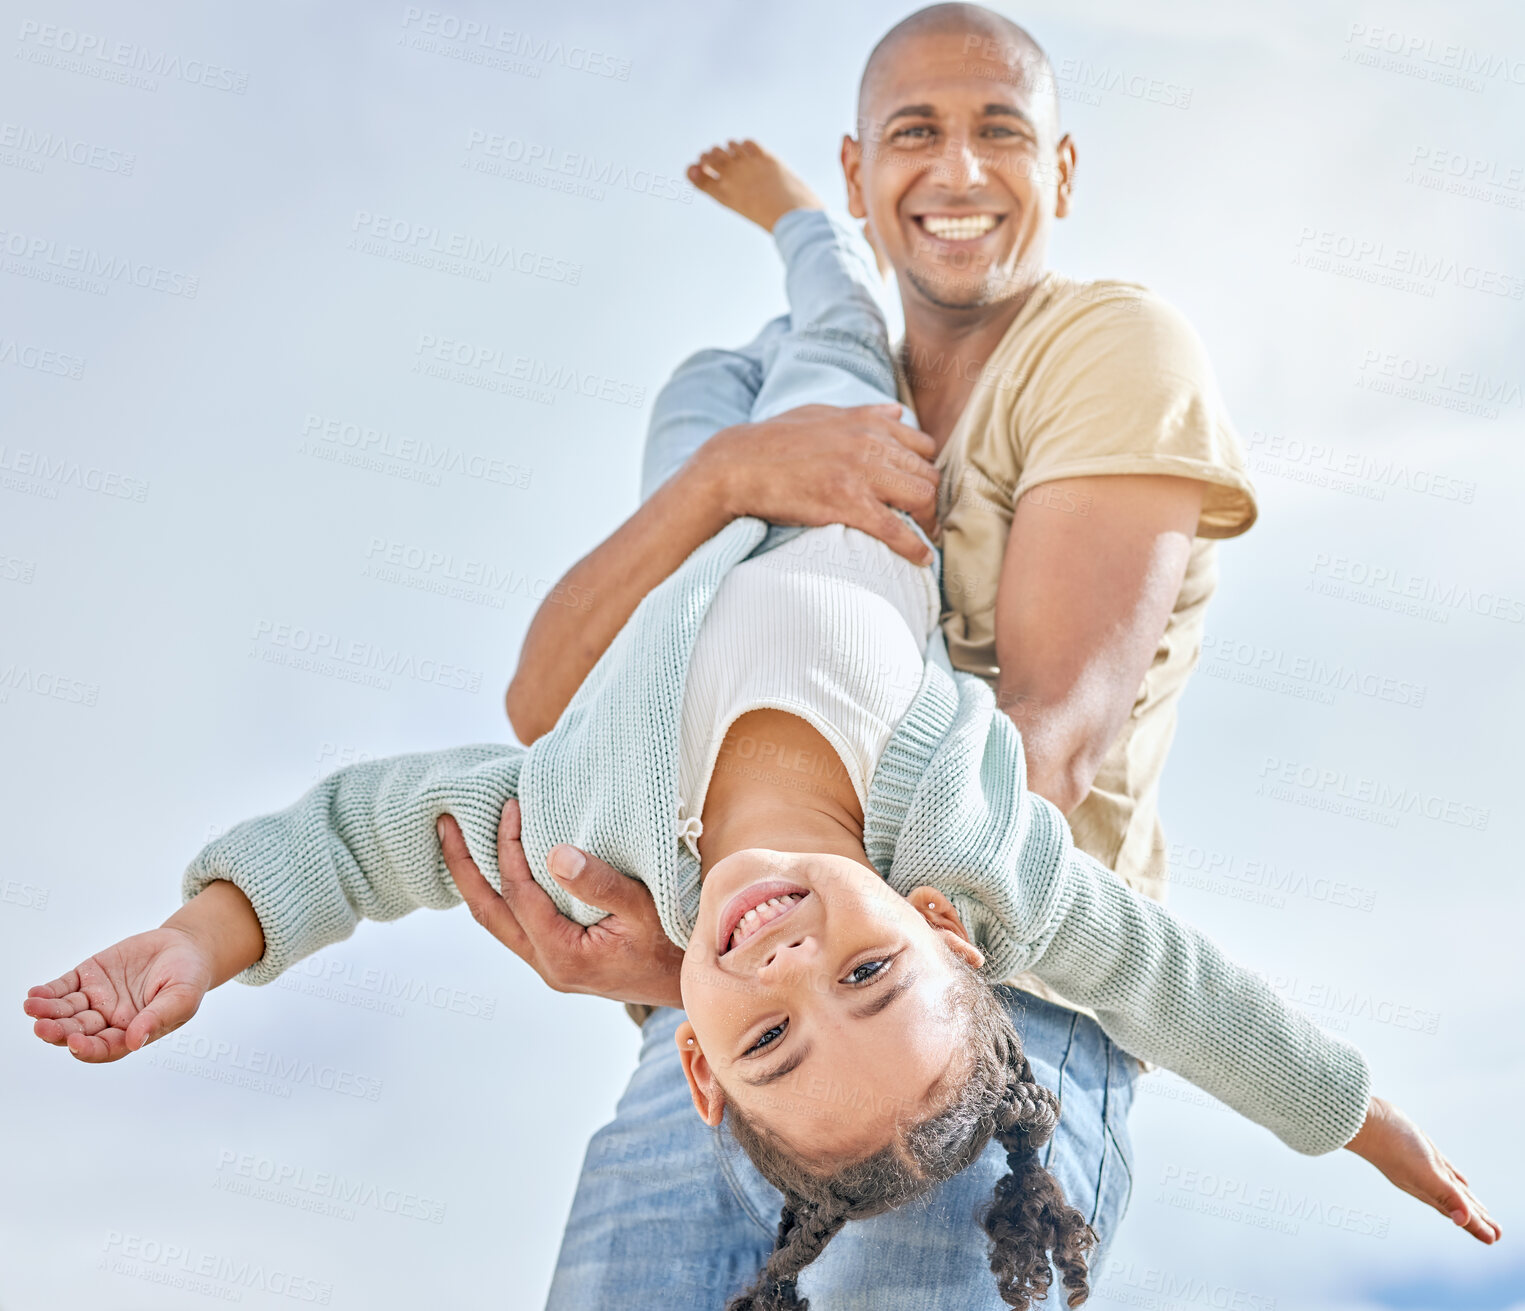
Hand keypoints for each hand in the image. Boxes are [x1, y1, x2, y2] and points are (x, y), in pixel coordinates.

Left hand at [24, 928, 214, 1061]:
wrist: (185, 946)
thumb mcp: (182, 997)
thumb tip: (134, 1041)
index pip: (103, 1048)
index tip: (75, 1043)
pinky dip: (49, 992)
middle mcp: (109, 1019)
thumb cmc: (189, 977)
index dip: (87, 1049)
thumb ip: (158, 1017)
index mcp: (131, 1032)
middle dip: (59, 1031)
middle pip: (77, 1031)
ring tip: (33, 1007)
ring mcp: (96, 998)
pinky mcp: (89, 975)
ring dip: (47, 1012)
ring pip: (66, 1011)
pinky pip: (64, 987)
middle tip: (43, 1028)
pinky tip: (36, 994)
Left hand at [439, 800, 684, 1008]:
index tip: (509, 806)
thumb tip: (554, 853)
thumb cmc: (673, 945)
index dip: (508, 847)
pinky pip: (514, 922)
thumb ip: (600, 883)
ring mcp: (548, 964)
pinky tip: (498, 867)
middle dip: (463, 866)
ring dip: (476, 880)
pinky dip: (500, 892)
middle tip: (444, 824)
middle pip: (487, 912)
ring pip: (496, 920)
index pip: (518, 893)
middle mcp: (546, 964)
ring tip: (459, 840)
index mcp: (562, 954)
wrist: (689, 984)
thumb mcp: (645, 908)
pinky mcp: (556, 958)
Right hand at [695, 402, 939, 563]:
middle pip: (928, 474)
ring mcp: (861, 474)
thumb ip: (863, 413)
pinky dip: (914, 547)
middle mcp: (871, 444)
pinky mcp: (848, 504)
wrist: (738, 465)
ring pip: (922, 498)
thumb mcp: (821, 414)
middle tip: (923, 521)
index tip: (918, 490)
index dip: (924, 471)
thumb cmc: (774, 440)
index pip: (923, 446)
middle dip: (930, 501)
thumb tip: (897, 412)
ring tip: (923, 537)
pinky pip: (896, 529)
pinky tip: (921, 559)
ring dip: (927, 522)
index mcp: (868, 422)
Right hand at [1345, 1095, 1500, 1243]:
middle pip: (1458, 1204)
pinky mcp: (1420, 1152)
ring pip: (1451, 1189)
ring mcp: (1423, 1167)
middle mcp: (1427, 1183)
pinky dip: (1454, 1178)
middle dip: (1476, 1218)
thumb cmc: (1392, 1147)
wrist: (1365, 1122)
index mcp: (1430, 1191)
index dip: (1478, 1226)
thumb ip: (1445, 1196)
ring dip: (1467, 1201)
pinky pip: (1443, 1171)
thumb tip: (1464, 1221)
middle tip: (1494, 1232)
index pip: (1460, 1213)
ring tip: (1480, 1212)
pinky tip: (1459, 1179)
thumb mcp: (1424, 1172)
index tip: (1494, 1238)